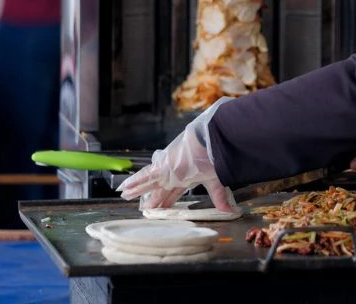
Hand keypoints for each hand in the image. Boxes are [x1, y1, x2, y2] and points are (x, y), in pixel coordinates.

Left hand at [118, 98, 236, 211]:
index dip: (168, 200)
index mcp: (187, 176)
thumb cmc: (214, 159)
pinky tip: (124, 187)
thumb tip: (231, 212)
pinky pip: (145, 177)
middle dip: (152, 198)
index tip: (161, 208)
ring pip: (149, 183)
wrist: (210, 143)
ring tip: (125, 195)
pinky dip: (135, 182)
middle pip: (161, 189)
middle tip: (144, 207)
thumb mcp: (216, 181)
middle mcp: (175, 174)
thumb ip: (219, 198)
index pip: (175, 192)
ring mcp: (167, 170)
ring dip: (138, 190)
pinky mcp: (161, 168)